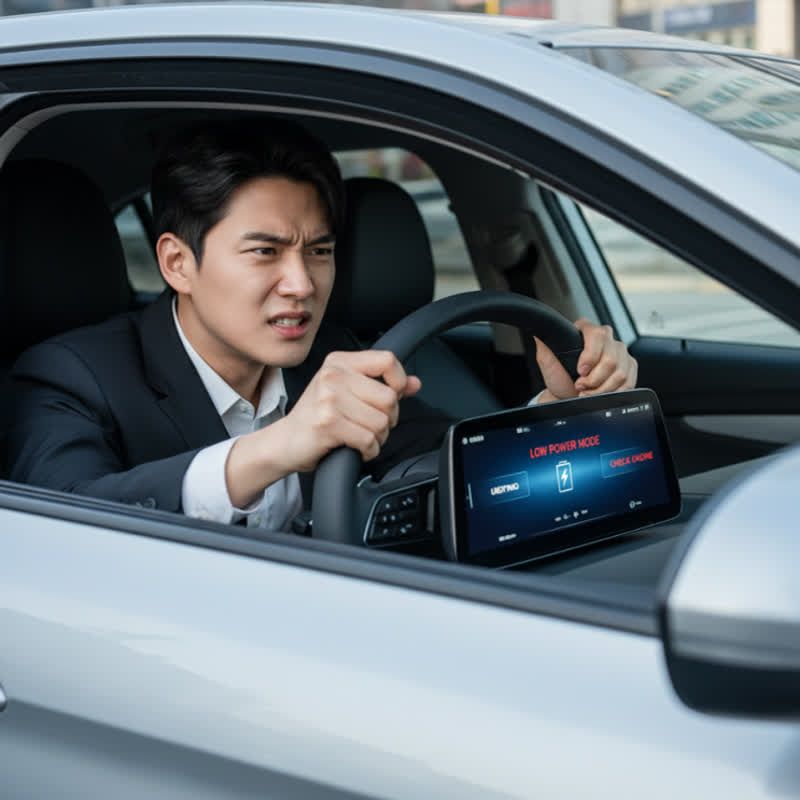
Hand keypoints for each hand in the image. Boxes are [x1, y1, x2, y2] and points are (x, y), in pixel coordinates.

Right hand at [281, 349, 420, 470]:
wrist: (285, 441)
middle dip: (388, 419)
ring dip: (378, 437)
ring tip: (362, 437)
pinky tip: (357, 448)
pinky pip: (369, 440)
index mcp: (340, 362)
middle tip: (372, 425)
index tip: (393, 396)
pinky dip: (369, 450)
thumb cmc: (317, 416)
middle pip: (389, 397)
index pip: (387, 360)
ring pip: (381, 422)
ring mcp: (329, 399)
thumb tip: (415, 383)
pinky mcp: (328, 423)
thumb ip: (383, 385)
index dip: (399, 382)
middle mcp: (333, 376)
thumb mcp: (348, 392)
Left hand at [534, 318, 636, 403]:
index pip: (597, 335)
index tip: (580, 371)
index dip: (590, 356)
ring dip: (602, 389)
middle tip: (580, 386)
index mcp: (586, 330)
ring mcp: (620, 352)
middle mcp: (607, 338)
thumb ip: (544, 347)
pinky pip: (629, 382)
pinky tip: (601, 394)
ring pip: (620, 373)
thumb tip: (538, 334)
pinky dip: (613, 393)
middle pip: (611, 359)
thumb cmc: (560, 377)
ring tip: (588, 392)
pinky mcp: (629, 367)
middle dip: (594, 379)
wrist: (568, 394)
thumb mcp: (548, 362)